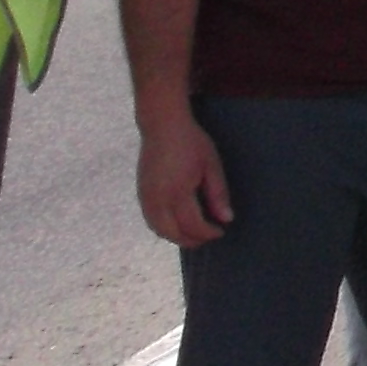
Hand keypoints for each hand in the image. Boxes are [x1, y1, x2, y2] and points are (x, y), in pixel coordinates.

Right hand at [136, 106, 232, 244]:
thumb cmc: (191, 142)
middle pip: (172, 233)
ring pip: (158, 230)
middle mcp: (158, 199)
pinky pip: (151, 220)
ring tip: (194, 234)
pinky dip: (164, 229)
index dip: (207, 233)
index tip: (220, 231)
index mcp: (177, 191)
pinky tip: (178, 224)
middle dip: (191, 240)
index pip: (192, 224)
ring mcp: (146, 197)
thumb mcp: (211, 165)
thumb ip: (218, 194)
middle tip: (207, 237)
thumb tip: (226, 219)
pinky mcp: (141, 193)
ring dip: (176, 237)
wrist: (162, 125)